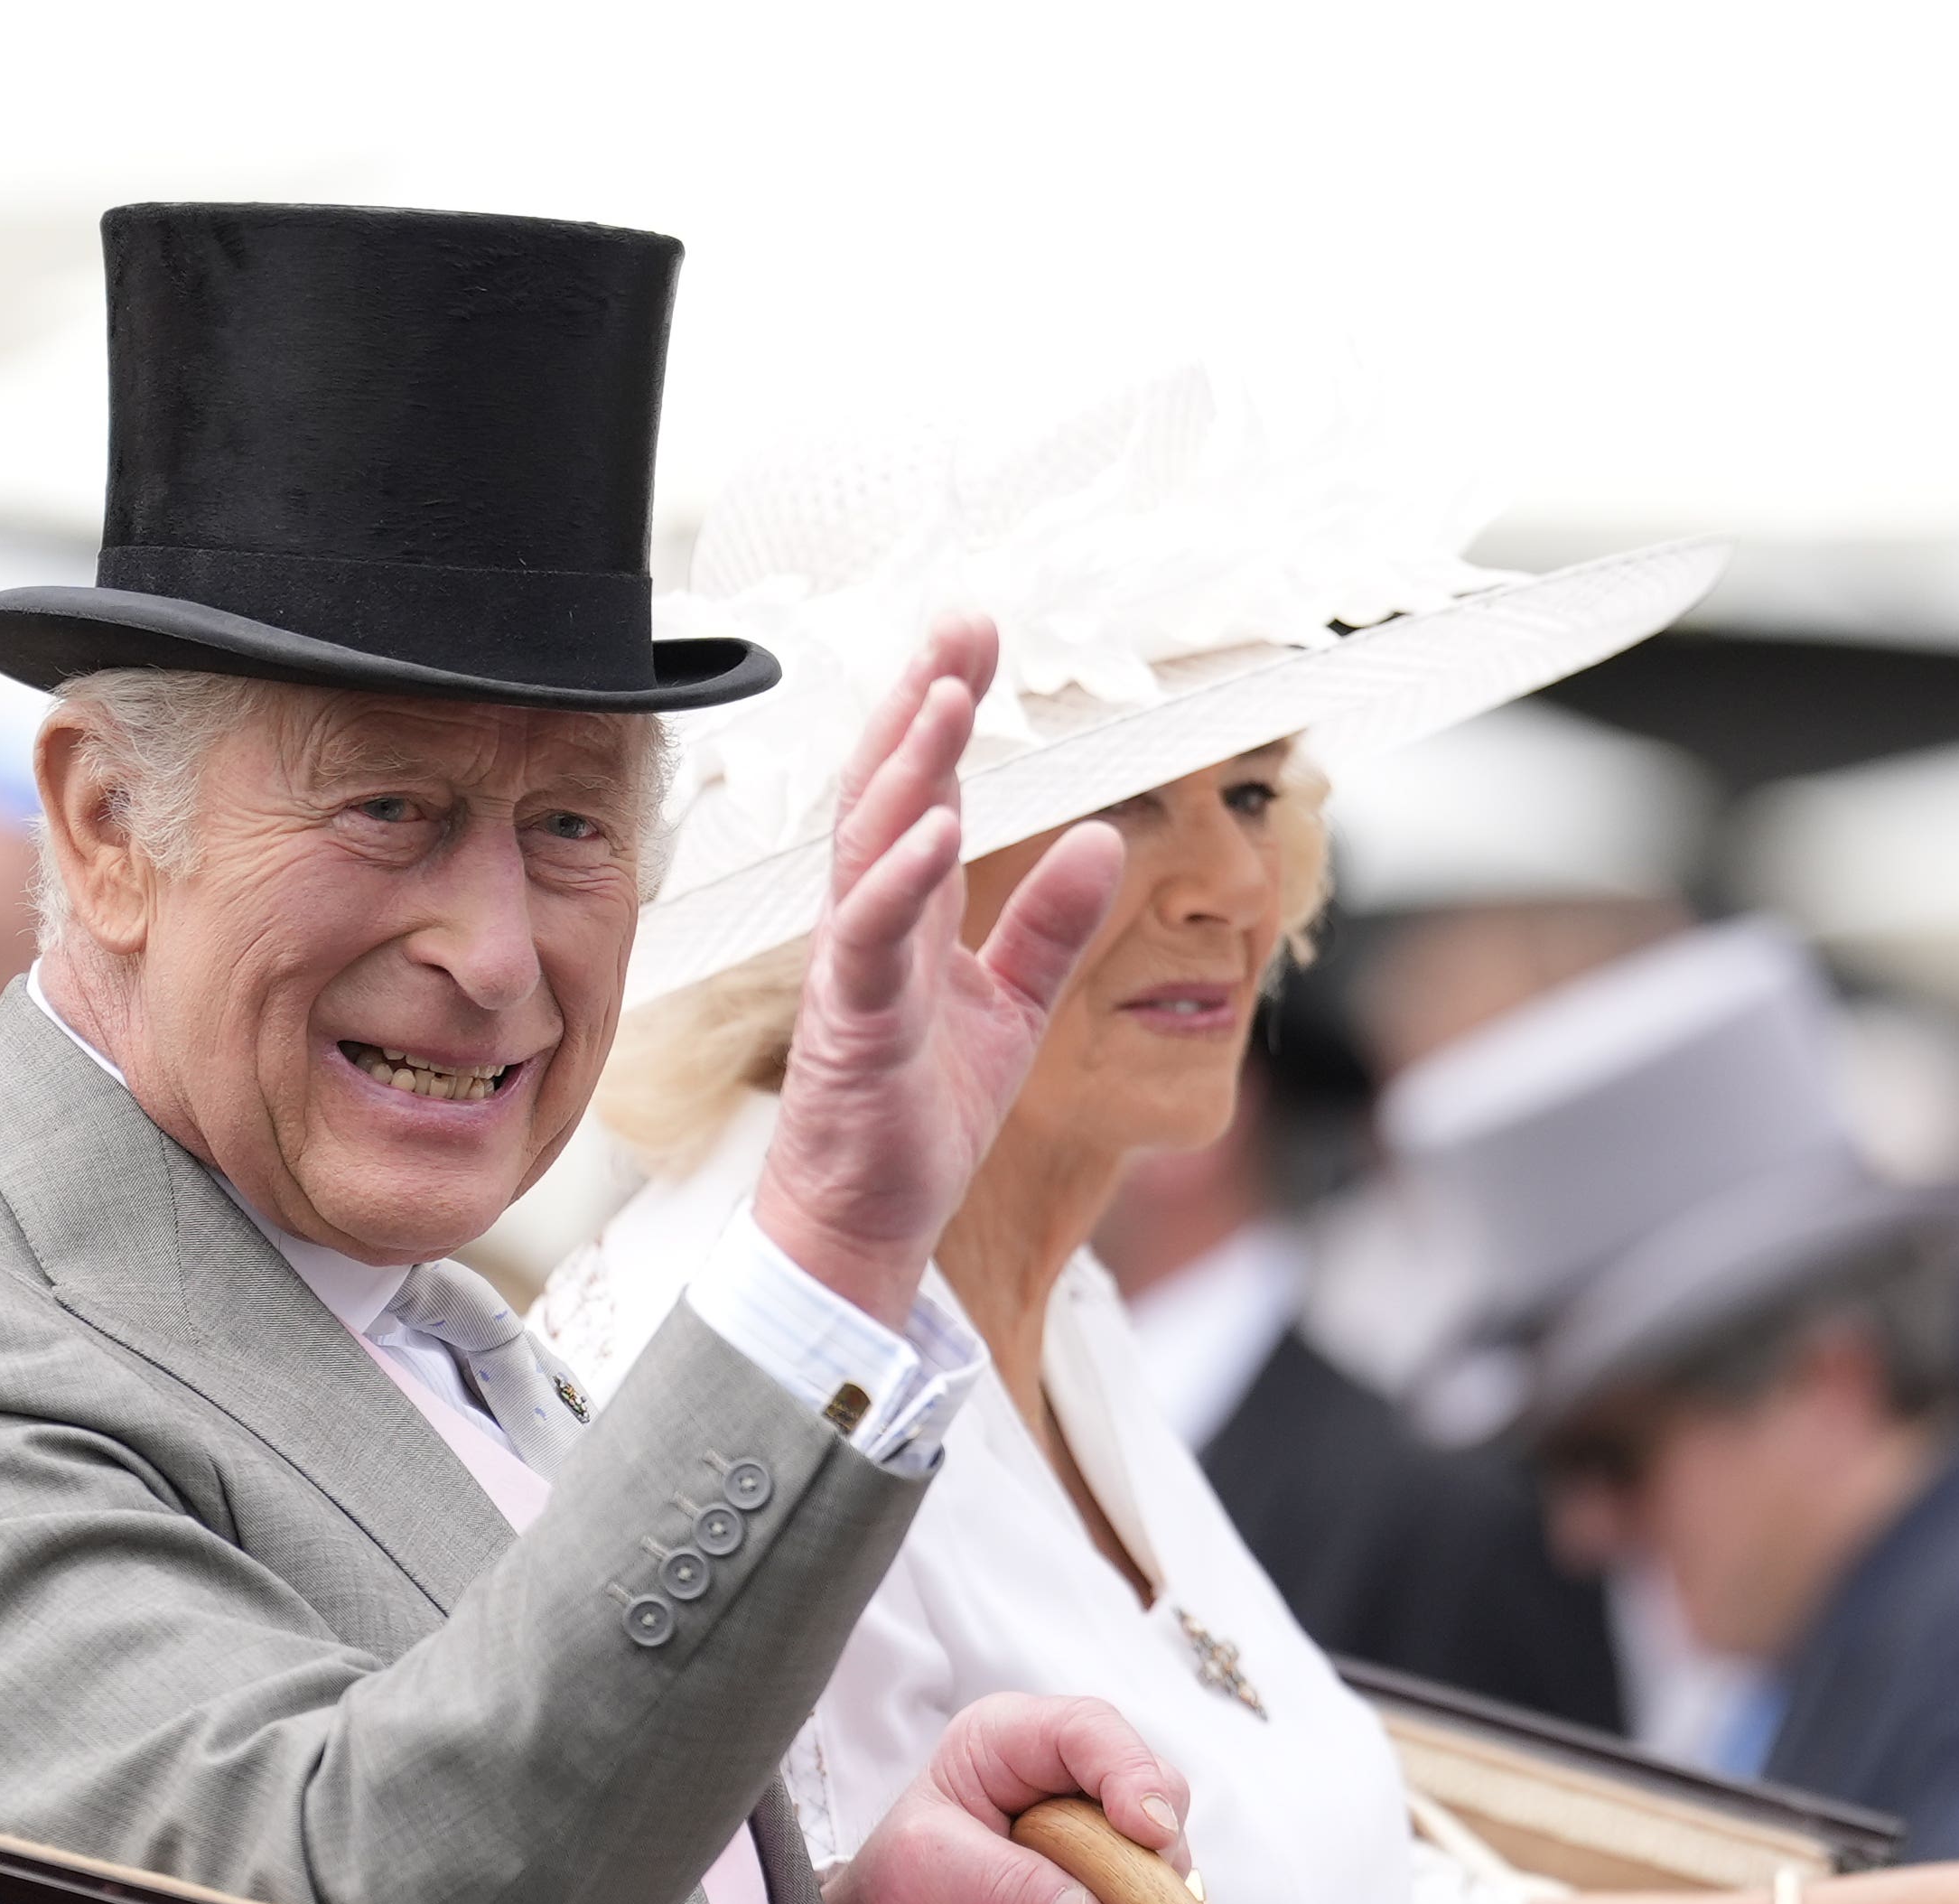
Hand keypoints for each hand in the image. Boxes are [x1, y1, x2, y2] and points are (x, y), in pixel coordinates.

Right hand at [751, 616, 1121, 1324]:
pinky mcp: (854, 1024)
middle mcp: (869, 925)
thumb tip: (1104, 842)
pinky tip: (934, 826)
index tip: (976, 638)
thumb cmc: (919, 1118)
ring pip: (868, 847)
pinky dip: (899, 880)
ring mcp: (855, 969)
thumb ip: (1050, 924)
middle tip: (957, 626)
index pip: (922, 789)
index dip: (944, 710)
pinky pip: (870, 938)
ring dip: (905, 768)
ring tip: (945, 698)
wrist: (868, 1222)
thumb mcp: (1014, 1007)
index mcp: (905, 916)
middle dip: (918, 704)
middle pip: (886, 791)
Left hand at [818, 1692, 1188, 1903]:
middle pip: (1155, 1791)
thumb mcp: (930, 1871)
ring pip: (1167, 1860)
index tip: (1147, 1831)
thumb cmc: (898, 1889)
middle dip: (1139, 1860)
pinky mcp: (1112, 1890)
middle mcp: (1063, 1778)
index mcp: (1010, 1740)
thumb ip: (1005, 1882)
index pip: (1090, 1729)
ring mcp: (1095, 1836)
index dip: (1130, 1772)